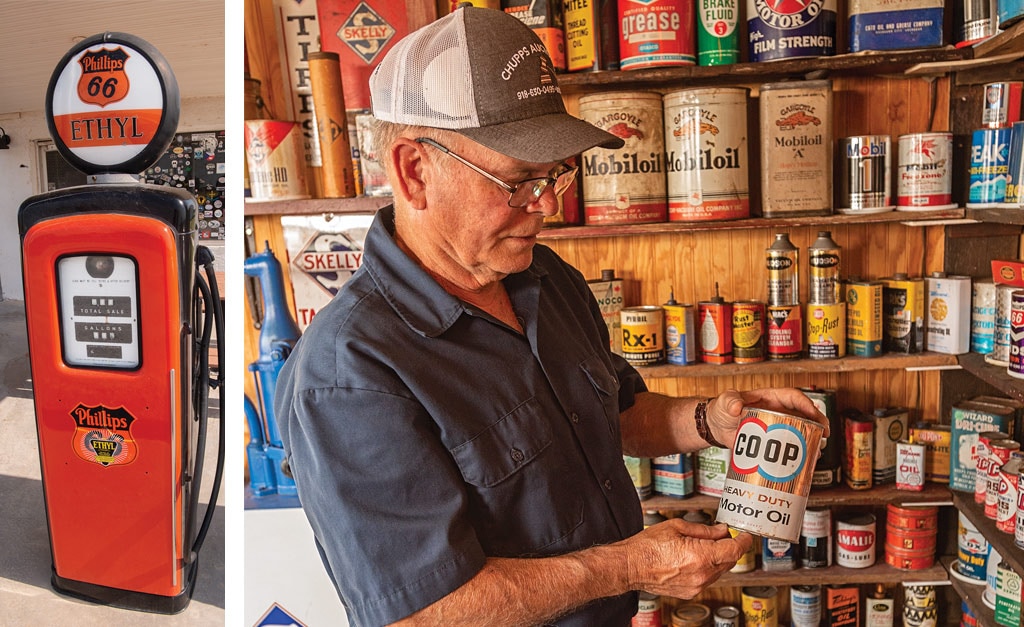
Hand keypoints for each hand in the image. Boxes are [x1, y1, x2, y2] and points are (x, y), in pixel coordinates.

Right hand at [623, 520, 752, 597]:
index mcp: (700, 556)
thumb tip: (721, 530)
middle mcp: (702, 575)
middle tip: (723, 534)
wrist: (630, 566)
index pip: (734, 550)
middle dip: (729, 547)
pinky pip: (708, 579)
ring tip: (704, 545)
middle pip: (730, 561)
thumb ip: (704, 530)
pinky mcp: (690, 592)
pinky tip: (695, 558)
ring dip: (718, 558)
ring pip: (720, 571)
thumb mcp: (677, 527)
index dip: (743, 540)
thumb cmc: (647, 547)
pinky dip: (707, 568)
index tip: (746, 535)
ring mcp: (696, 586)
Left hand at [706, 388, 829, 448]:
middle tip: (825, 434)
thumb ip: (729, 401)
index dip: (806, 404)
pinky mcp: (773, 442)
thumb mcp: (724, 401)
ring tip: (818, 449)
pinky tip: (806, 461)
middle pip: (804, 414)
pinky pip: (790, 446)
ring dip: (812, 438)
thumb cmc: (721, 409)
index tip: (815, 414)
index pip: (793, 397)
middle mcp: (777, 411)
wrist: (715, 427)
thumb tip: (736, 406)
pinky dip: (799, 453)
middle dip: (817, 422)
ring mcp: (777, 427)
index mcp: (770, 397)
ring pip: (801, 430)